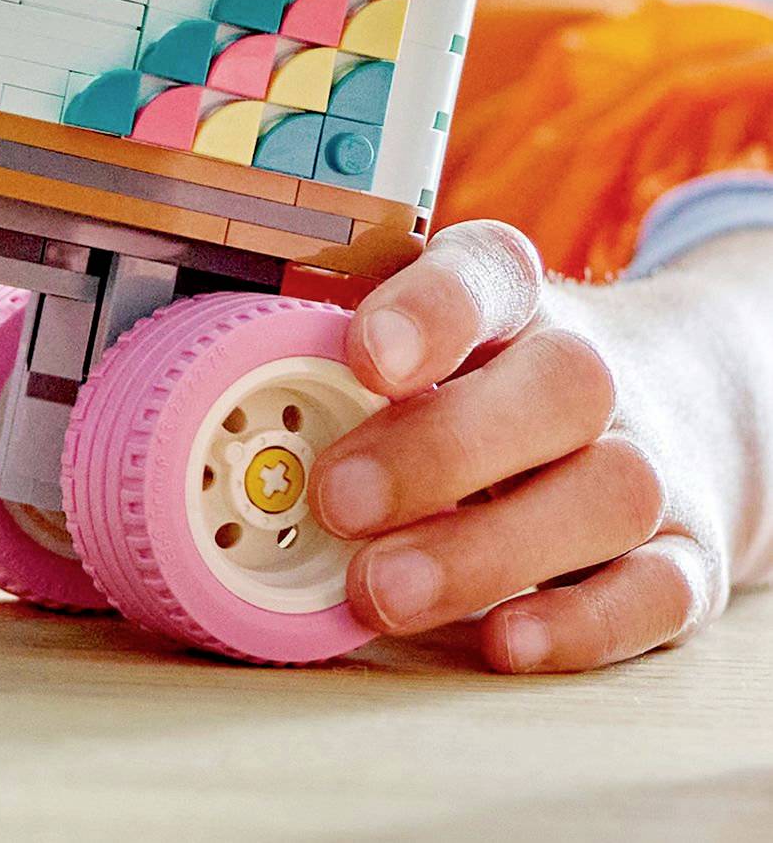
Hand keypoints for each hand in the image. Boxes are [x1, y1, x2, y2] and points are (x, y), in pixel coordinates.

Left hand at [311, 218, 751, 670]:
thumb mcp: (419, 338)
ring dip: (486, 550)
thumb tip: (222, 394)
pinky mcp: (689, 557)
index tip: (364, 355)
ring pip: (607, 494)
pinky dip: (582, 624)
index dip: (429, 310)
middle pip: (559, 385)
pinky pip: (659, 591)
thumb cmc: (487, 377)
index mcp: (514, 297)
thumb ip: (338, 351)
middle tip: (337, 501)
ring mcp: (652, 464)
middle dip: (440, 450)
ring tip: (381, 590)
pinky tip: (503, 638)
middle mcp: (595, 372)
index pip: (487, 272)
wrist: (671, 409)